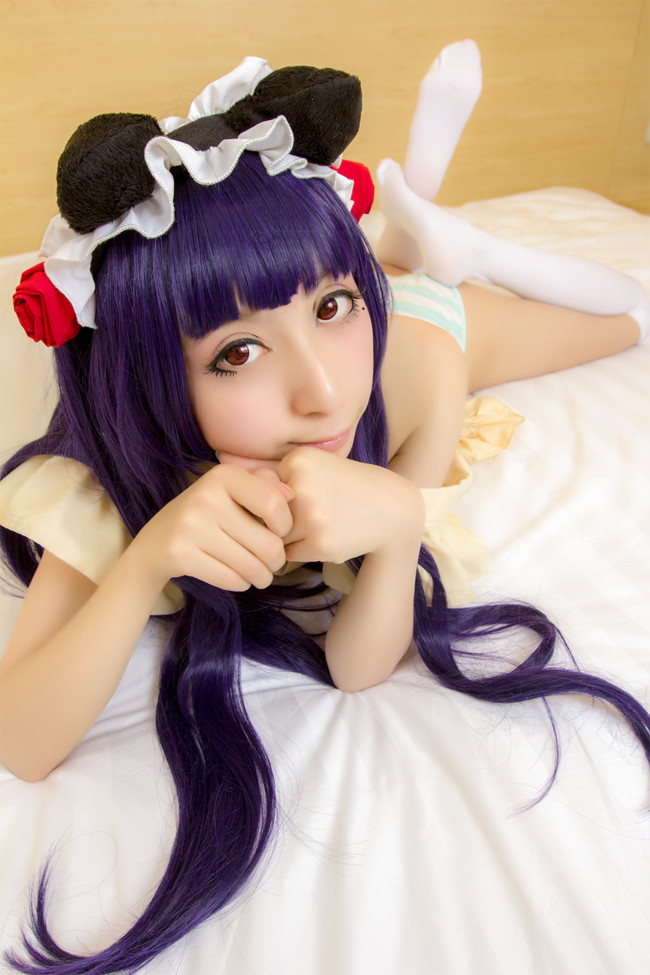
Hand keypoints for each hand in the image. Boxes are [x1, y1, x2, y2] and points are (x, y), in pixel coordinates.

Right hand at [130, 464, 292, 591]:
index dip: (285, 525)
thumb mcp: (230, 492)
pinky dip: (241, 583)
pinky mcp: (180, 554)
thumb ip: (264, 486)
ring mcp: (190, 525)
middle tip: (272, 563)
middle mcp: (205, 496)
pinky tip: (239, 578)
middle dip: (276, 561)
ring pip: (251, 566)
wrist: (154, 542)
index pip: (274, 503)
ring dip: (262, 576)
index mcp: (223, 475)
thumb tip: (291, 494)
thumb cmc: (206, 516)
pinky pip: (231, 579)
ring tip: (260, 575)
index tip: (279, 533)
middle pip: (267, 543)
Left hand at [220, 448, 424, 564]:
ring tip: (319, 525)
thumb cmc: (346, 485)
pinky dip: (301, 551)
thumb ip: (270, 468)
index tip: (292, 498)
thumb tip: (221, 459)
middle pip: (264, 514)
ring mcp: (312, 517)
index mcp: (298, 460)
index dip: (270, 498)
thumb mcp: (313, 465)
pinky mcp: (320, 544)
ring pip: (274, 537)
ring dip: (287, 538)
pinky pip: (289, 554)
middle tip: (306, 516)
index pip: (259, 488)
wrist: (391, 510)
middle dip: (275, 521)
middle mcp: (302, 486)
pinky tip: (326, 537)